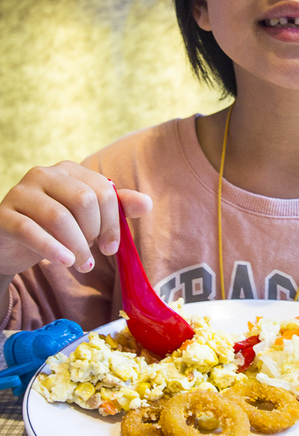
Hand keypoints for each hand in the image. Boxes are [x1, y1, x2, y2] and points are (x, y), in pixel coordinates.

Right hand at [0, 162, 152, 276]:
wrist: (9, 243)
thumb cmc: (53, 228)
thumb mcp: (87, 218)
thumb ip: (116, 207)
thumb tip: (147, 203)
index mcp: (69, 170)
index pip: (103, 190)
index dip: (113, 221)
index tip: (111, 246)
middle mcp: (44, 174)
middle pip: (84, 200)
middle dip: (95, 233)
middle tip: (94, 255)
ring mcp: (21, 192)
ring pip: (59, 217)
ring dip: (77, 246)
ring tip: (83, 265)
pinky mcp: (3, 215)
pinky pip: (31, 231)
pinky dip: (52, 249)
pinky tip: (65, 262)